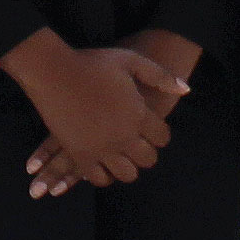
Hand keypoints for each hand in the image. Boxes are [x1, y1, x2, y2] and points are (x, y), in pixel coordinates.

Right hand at [2, 30, 175, 195]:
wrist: (53, 71)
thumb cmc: (92, 63)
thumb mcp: (131, 61)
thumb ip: (160, 76)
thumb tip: (186, 90)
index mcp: (138, 114)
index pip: (162, 137)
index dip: (160, 135)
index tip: (152, 131)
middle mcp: (124, 136)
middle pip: (148, 159)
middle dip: (146, 153)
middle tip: (138, 146)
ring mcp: (102, 148)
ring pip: (127, 174)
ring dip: (127, 167)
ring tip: (121, 157)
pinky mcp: (80, 155)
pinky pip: (99, 178)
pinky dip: (104, 175)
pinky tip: (102, 164)